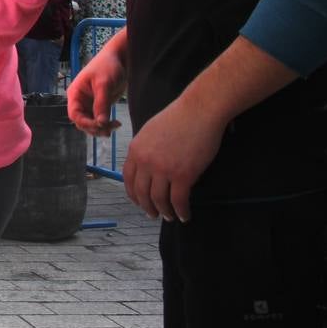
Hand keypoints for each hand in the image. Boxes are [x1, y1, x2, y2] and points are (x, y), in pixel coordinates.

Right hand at [67, 45, 125, 136]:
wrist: (120, 59)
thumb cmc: (107, 66)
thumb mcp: (104, 84)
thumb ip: (101, 104)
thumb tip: (101, 123)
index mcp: (75, 93)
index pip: (74, 114)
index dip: (85, 123)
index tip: (100, 125)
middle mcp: (80, 100)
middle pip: (82, 121)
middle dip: (94, 127)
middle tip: (109, 129)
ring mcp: (89, 103)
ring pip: (90, 122)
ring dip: (101, 128)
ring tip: (115, 126)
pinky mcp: (99, 105)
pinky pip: (99, 119)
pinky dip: (106, 124)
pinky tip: (115, 124)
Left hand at [122, 97, 224, 222]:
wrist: (199, 111)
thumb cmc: (178, 118)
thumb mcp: (150, 132)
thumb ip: (144, 149)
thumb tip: (145, 167)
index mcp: (135, 150)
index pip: (128, 179)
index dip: (133, 194)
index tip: (139, 202)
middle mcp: (145, 162)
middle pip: (141, 193)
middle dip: (147, 207)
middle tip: (153, 214)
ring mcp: (163, 169)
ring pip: (159, 200)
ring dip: (164, 212)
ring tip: (169, 217)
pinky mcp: (183, 175)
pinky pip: (178, 200)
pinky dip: (181, 211)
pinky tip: (184, 215)